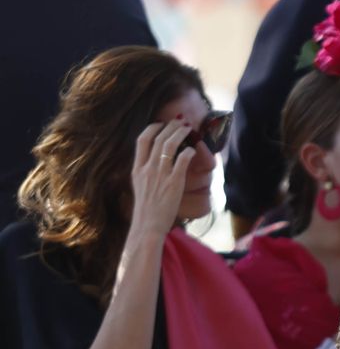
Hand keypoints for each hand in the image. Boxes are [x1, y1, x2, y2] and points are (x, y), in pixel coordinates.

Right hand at [128, 120, 195, 237]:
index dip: (152, 128)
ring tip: (189, 129)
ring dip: (181, 133)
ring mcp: (160, 175)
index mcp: (137, 169)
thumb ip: (146, 171)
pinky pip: (183, 160)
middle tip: (181, 122)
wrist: (148, 225)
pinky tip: (193, 150)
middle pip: (158, 138)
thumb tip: (156, 160)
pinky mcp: (174, 182)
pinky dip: (189, 151)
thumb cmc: (146, 209)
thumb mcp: (139, 186)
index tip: (161, 123)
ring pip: (170, 145)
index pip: (141, 140)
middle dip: (171, 127)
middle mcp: (147, 169)